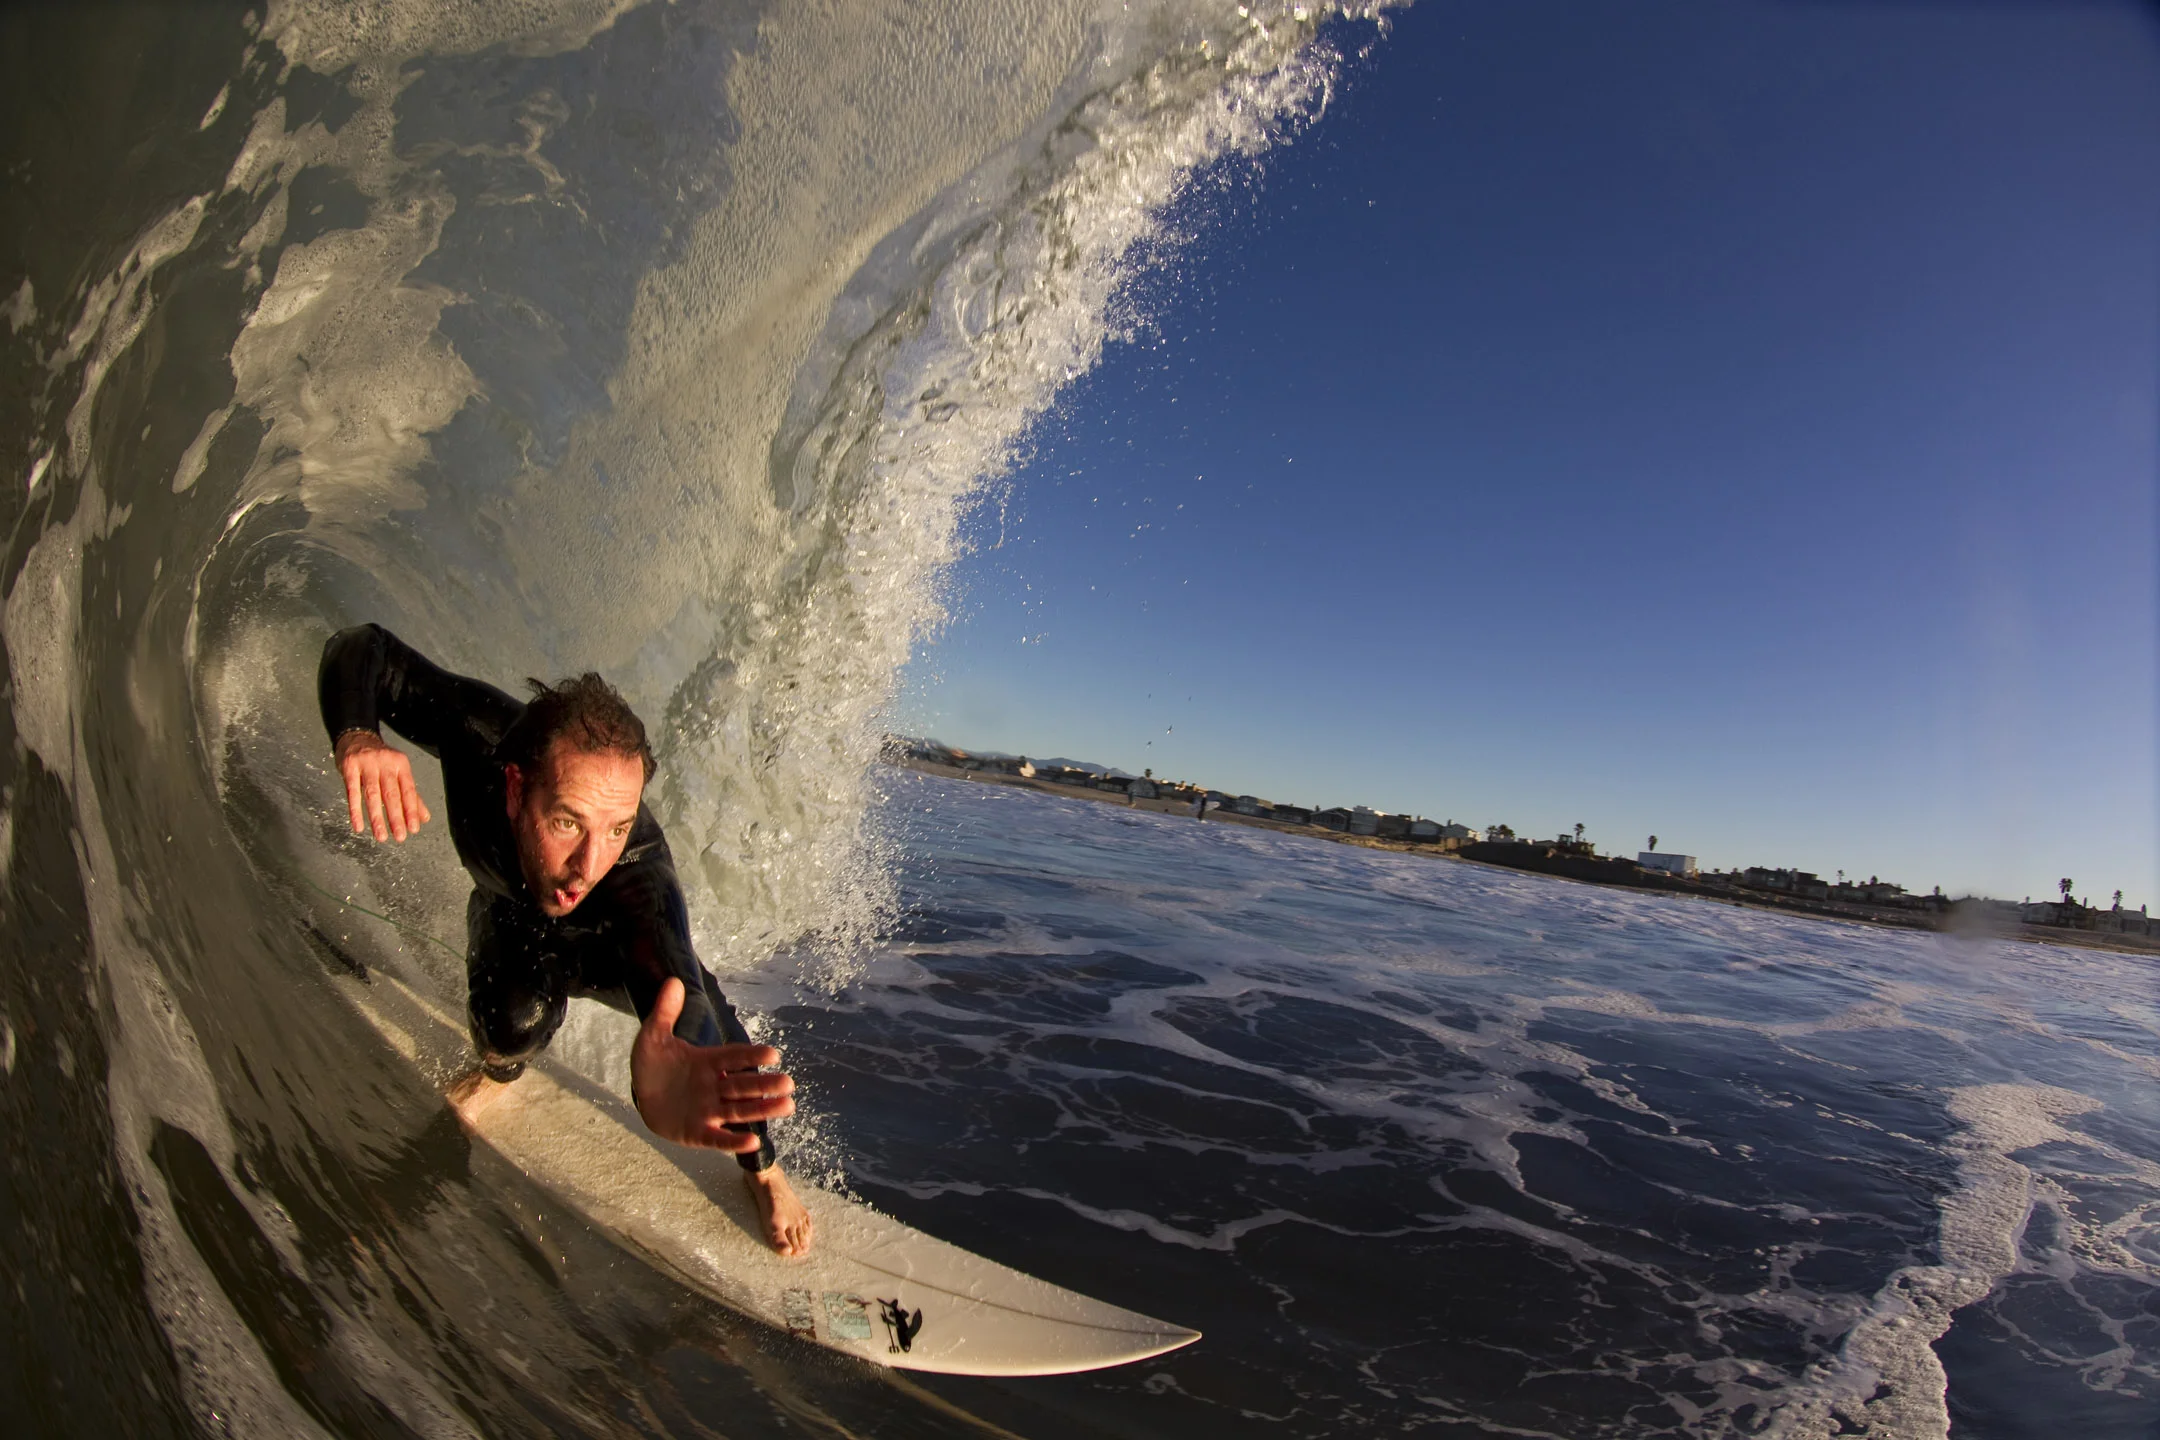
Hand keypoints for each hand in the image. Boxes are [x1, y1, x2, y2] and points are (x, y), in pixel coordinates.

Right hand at [335, 729, 431, 841]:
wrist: (356, 737)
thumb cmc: (380, 759)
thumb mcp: (398, 772)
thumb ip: (411, 795)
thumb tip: (424, 818)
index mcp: (401, 765)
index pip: (409, 791)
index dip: (411, 811)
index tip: (413, 829)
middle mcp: (386, 764)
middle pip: (392, 794)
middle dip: (396, 817)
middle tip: (400, 837)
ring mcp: (367, 765)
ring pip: (372, 795)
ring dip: (377, 818)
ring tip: (380, 836)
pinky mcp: (349, 767)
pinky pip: (352, 792)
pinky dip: (355, 810)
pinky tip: (358, 826)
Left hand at [632, 978, 794, 1150]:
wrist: (642, 1096)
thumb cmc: (653, 1065)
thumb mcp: (653, 1037)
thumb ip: (665, 1012)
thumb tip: (673, 981)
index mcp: (707, 1062)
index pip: (733, 1057)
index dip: (751, 1056)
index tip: (773, 1054)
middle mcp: (713, 1087)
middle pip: (743, 1085)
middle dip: (765, 1085)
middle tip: (789, 1084)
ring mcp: (708, 1110)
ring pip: (739, 1110)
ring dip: (762, 1109)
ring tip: (787, 1107)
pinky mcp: (698, 1133)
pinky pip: (718, 1138)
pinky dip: (734, 1141)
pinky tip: (753, 1141)